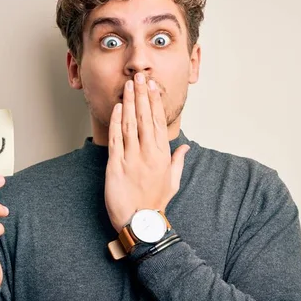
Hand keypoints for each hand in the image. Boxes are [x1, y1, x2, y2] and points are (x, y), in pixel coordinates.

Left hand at [104, 73, 189, 231]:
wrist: (140, 223)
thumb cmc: (155, 203)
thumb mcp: (173, 181)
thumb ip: (179, 161)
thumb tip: (185, 146)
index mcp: (162, 155)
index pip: (158, 122)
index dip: (154, 102)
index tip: (152, 86)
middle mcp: (148, 153)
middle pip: (144, 118)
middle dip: (141, 96)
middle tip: (139, 77)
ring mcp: (132, 158)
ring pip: (129, 125)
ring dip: (128, 103)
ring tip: (128, 86)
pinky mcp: (116, 166)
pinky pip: (116, 139)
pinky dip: (116, 122)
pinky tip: (117, 108)